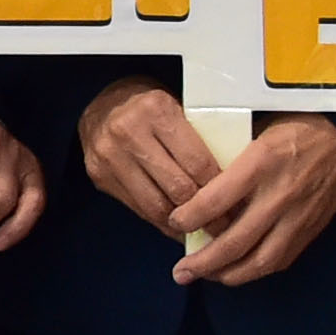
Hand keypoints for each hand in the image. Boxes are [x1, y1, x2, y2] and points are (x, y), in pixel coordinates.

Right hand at [77, 79, 219, 239]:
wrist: (100, 105)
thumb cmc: (148, 108)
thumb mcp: (177, 109)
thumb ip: (198, 140)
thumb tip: (233, 182)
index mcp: (156, 109)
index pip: (197, 162)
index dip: (220, 189)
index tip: (236, 204)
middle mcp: (128, 131)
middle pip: (177, 188)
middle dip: (205, 213)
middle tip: (224, 225)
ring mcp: (109, 155)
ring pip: (156, 206)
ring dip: (183, 223)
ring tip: (202, 229)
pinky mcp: (99, 175)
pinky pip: (138, 209)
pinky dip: (161, 222)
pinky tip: (176, 225)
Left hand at [168, 115, 335, 286]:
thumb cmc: (297, 126)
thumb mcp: (256, 130)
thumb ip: (231, 160)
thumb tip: (197, 186)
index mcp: (261, 162)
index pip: (216, 200)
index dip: (189, 217)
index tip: (174, 221)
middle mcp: (279, 194)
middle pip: (235, 242)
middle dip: (203, 263)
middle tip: (180, 273)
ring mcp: (298, 216)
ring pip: (260, 260)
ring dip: (229, 274)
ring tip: (205, 277)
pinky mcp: (312, 229)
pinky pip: (281, 260)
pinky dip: (256, 270)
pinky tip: (238, 271)